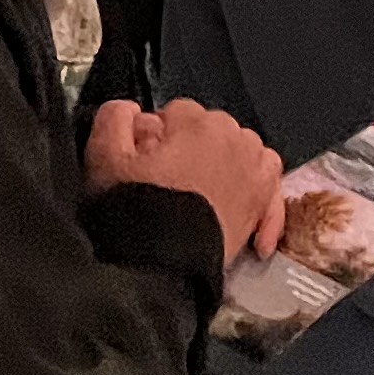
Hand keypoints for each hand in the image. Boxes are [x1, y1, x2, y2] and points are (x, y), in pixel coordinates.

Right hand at [90, 97, 287, 259]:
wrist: (162, 264)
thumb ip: (115, 118)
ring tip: (198, 195)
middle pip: (211, 133)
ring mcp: (256, 171)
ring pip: (242, 155)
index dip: (157, 138)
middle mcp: (236, 140)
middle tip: (167, 183)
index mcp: (199, 124)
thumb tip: (131, 110)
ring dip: (225, 168)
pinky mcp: (264, 203)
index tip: (145, 162)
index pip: (177, 114)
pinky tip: (238, 216)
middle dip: (191, 151)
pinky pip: (269, 191)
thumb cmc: (135, 211)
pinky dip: (258, 202)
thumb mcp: (105, 157)